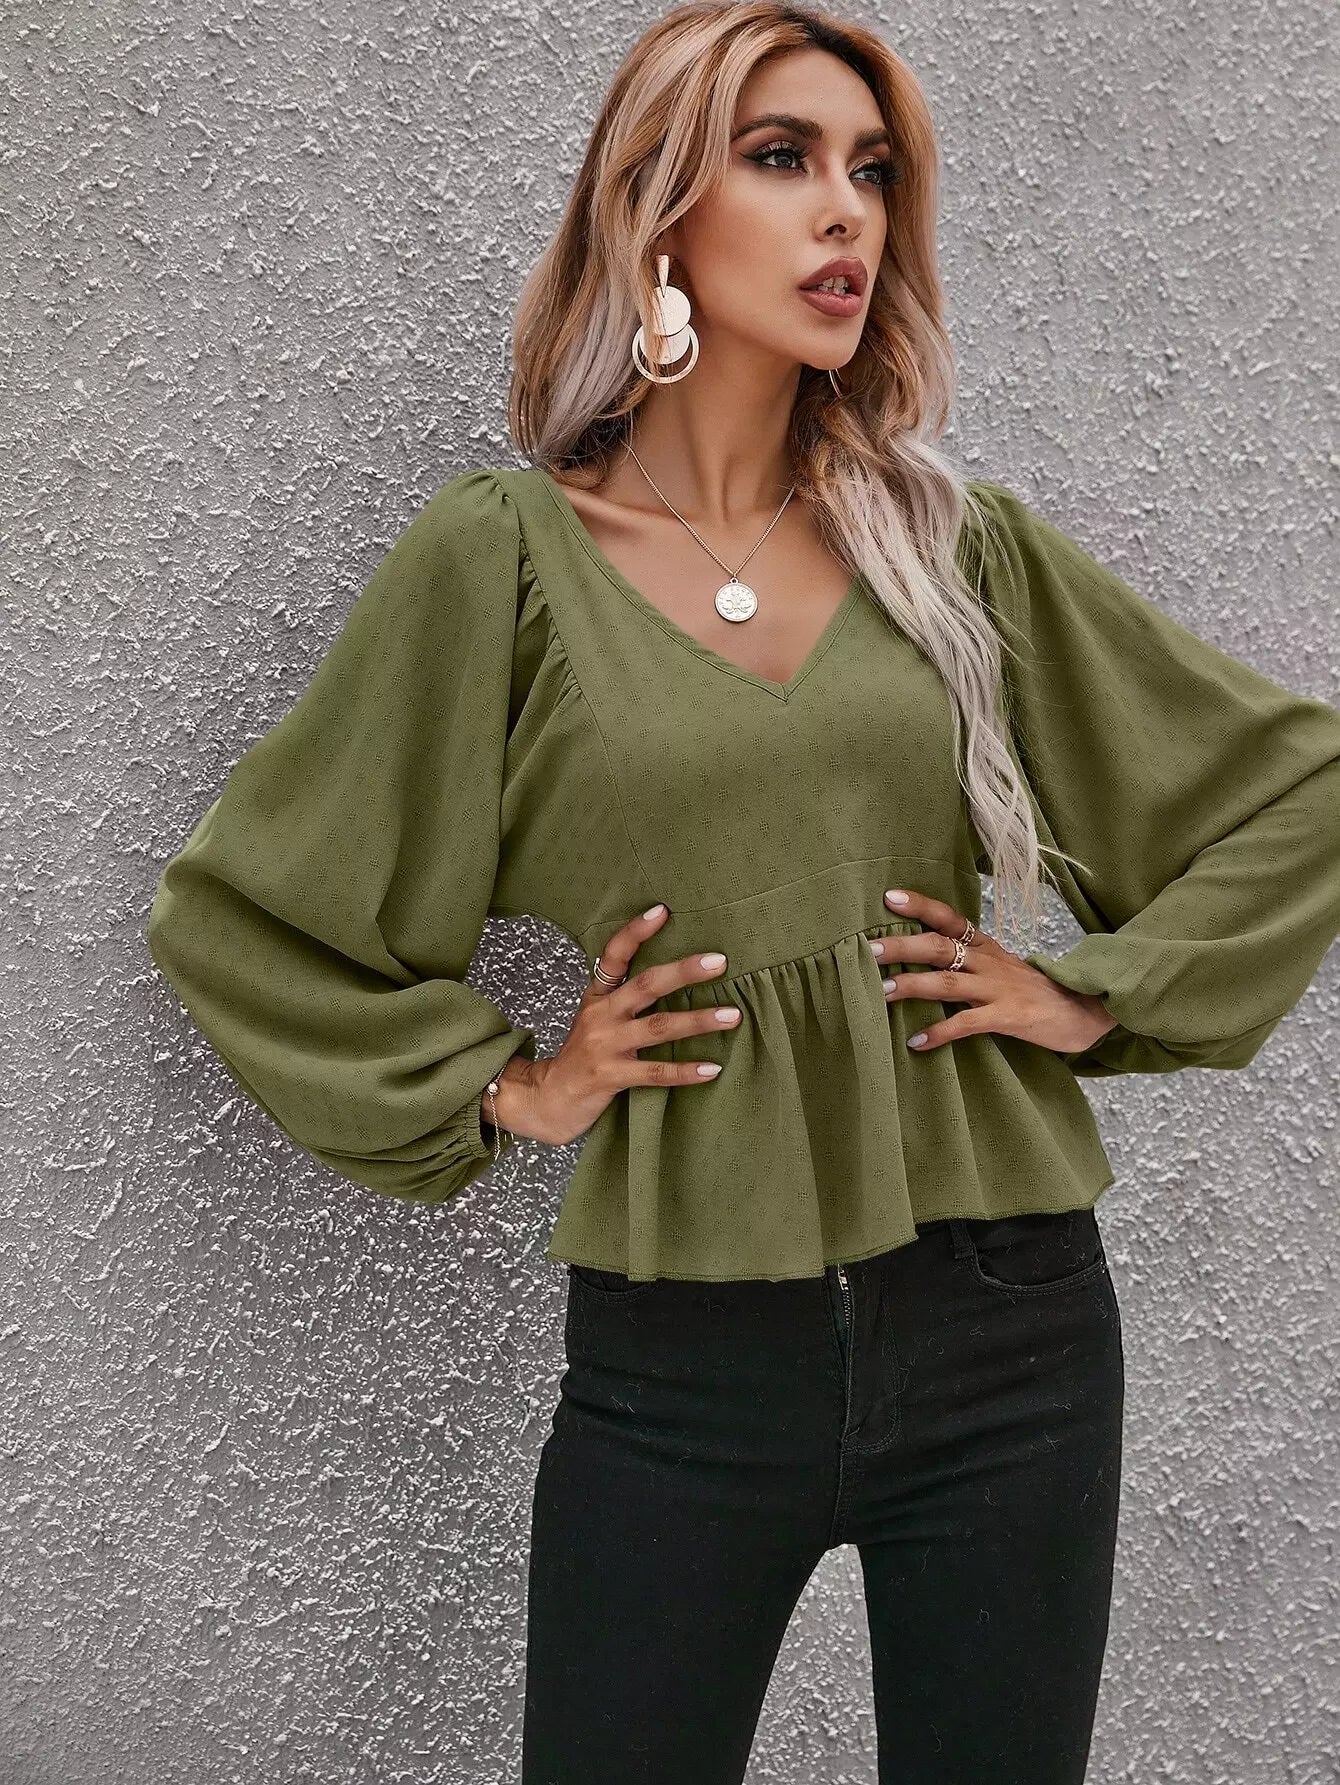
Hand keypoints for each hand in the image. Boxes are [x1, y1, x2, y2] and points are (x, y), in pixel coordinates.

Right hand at [504, 903, 739, 1146]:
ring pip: (659, 1027)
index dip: (636, 932)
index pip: (614, 955)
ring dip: (698, 1020)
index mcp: (598, 997)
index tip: (662, 911)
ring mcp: (605, 1045)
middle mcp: (601, 1016)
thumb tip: (673, 977)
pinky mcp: (611, 1076)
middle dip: (684, 972)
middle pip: (646, 985)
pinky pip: (654, 1072)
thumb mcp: (595, 1018)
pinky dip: (685, 1070)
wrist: (549, 1098)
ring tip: (732, 1016)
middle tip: (719, 962)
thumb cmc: (582, 1057)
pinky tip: (712, 1068)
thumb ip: (624, 999)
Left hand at [867, 887, 1120, 1055]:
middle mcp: (988, 962)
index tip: (890, 897)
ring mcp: (998, 989)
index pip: (950, 917)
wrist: (1085, 1011)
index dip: (921, 906)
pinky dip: (940, 1032)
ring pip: (947, 982)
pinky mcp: (1008, 1017)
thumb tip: (920, 959)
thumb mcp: (1000, 967)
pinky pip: (967, 1023)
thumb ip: (966, 962)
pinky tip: (916, 1042)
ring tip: (880, 992)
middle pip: (940, 947)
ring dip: (912, 986)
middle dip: (903, 947)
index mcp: (985, 947)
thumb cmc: (1035, 991)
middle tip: (869, 950)